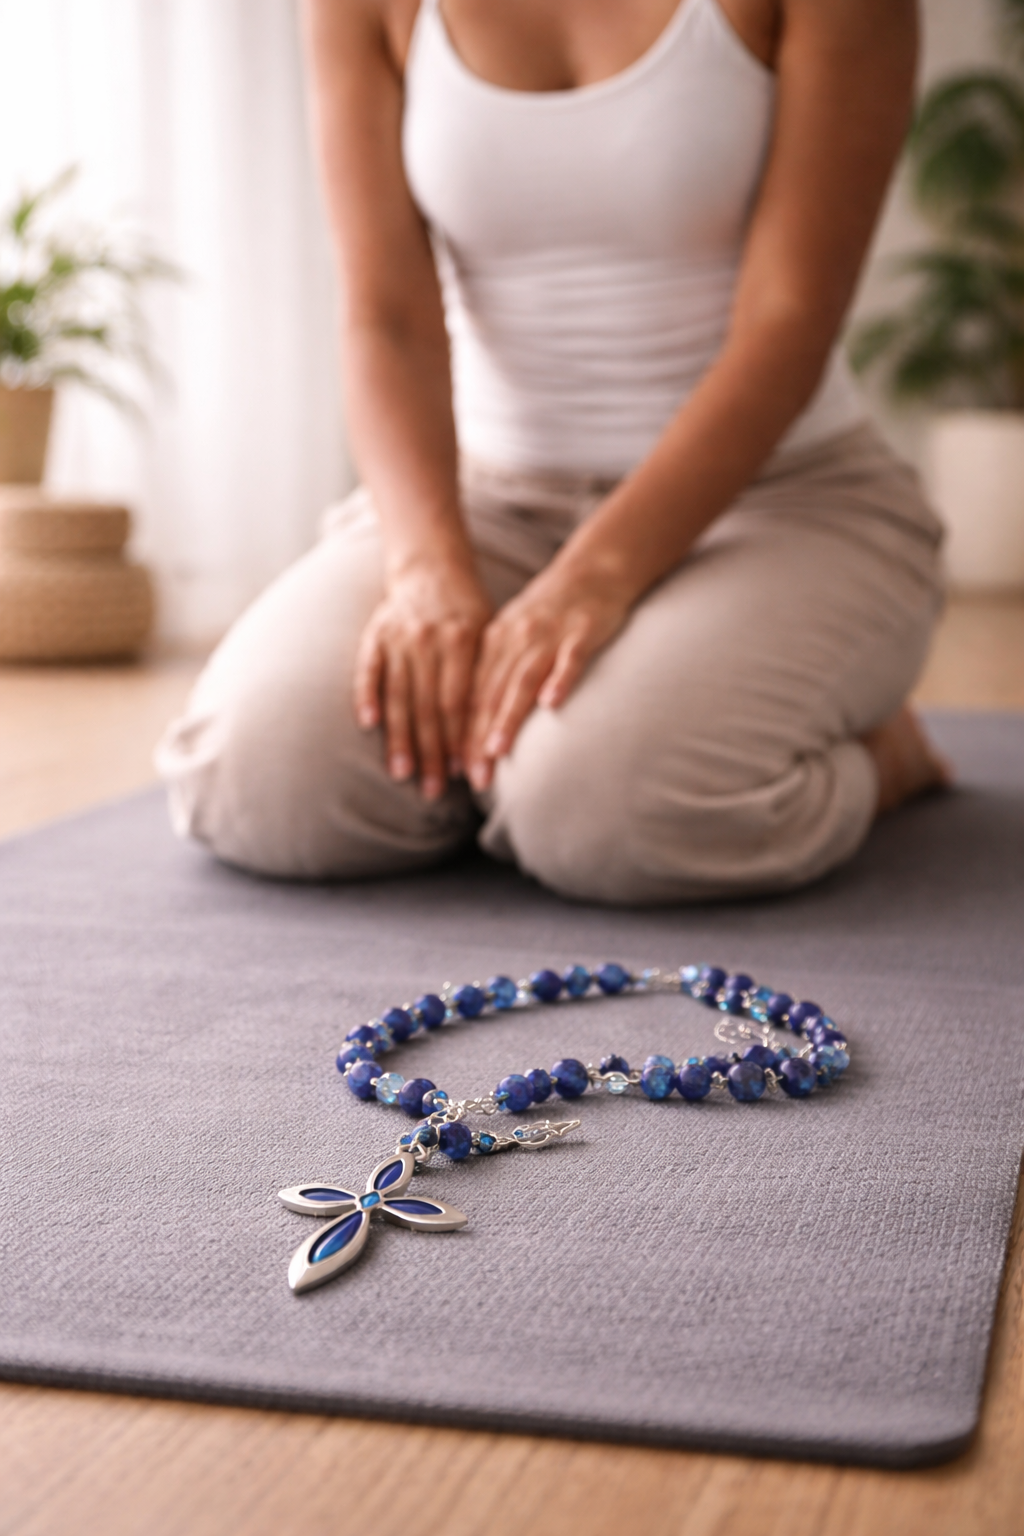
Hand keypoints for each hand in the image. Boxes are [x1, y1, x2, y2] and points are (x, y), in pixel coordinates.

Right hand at [355, 561, 491, 798]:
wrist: (431, 568)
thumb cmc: (468, 612)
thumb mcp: (488, 634)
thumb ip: (488, 677)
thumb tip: (495, 734)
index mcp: (463, 640)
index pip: (460, 702)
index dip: (461, 740)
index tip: (464, 773)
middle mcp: (430, 640)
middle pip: (430, 706)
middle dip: (432, 752)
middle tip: (434, 789)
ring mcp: (399, 637)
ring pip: (400, 696)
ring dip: (400, 739)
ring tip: (403, 774)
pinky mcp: (375, 635)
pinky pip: (369, 670)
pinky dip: (367, 697)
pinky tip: (369, 726)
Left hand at [465, 564, 631, 791]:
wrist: (592, 570)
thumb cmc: (551, 613)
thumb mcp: (514, 638)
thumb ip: (498, 676)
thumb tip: (477, 724)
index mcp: (494, 643)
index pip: (473, 696)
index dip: (464, 734)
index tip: (459, 770)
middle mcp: (515, 639)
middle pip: (492, 694)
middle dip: (480, 738)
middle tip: (475, 777)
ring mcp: (549, 635)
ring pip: (523, 679)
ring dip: (509, 716)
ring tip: (498, 749)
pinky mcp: (582, 631)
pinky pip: (570, 658)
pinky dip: (559, 679)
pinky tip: (552, 703)